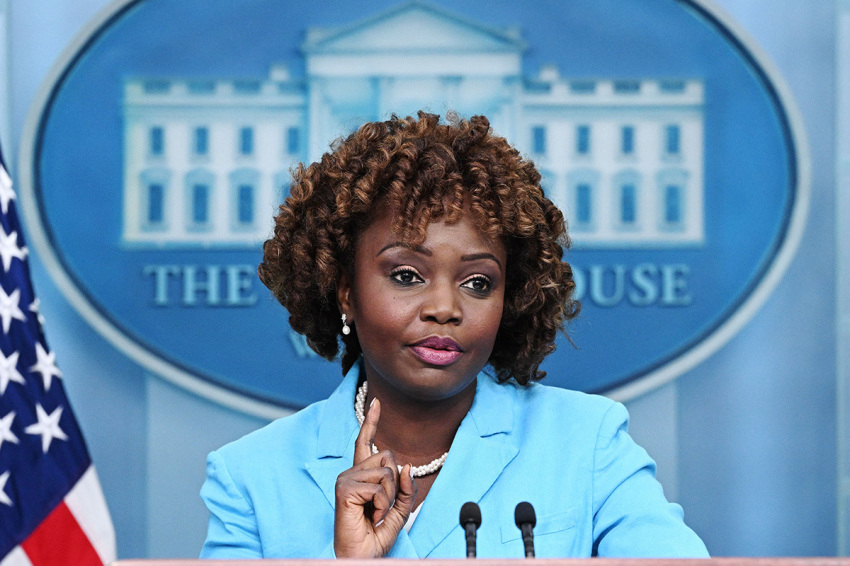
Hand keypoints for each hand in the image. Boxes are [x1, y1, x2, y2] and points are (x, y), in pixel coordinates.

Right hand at [334, 398, 416, 557]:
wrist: (363, 556)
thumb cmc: (376, 535)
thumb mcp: (399, 510)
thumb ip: (406, 488)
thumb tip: (407, 466)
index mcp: (361, 475)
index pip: (365, 441)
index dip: (371, 421)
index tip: (377, 402)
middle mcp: (351, 472)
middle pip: (387, 457)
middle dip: (395, 484)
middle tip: (383, 507)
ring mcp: (345, 479)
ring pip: (387, 472)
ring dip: (390, 498)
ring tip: (376, 513)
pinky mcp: (345, 489)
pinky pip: (380, 487)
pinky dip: (383, 505)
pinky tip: (372, 516)